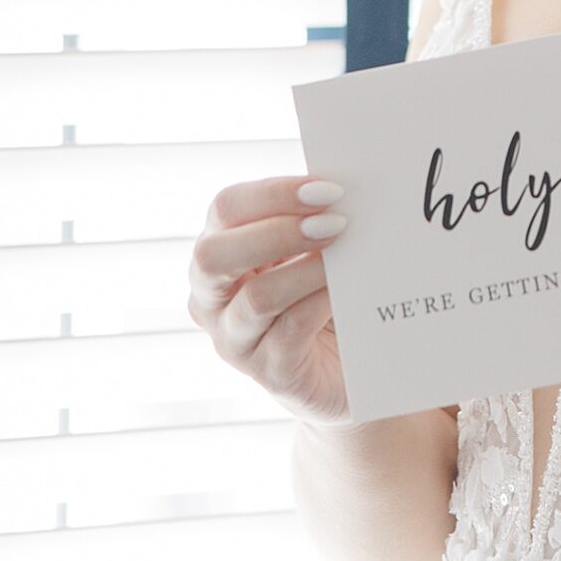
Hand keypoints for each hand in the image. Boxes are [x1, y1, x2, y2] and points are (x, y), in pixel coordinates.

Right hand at [186, 175, 350, 425]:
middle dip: (277, 231)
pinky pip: (291, 331)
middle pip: (214, 254)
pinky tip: (348, 290)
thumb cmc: (320, 299)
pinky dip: (321, 303)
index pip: (226, 209)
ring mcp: (234, 338)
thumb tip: (342, 189)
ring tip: (348, 253)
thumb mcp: (308, 254)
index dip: (273, 194)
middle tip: (336, 221)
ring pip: (257, 297)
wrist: (340, 372)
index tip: (327, 188)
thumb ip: (311, 220)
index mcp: (218, 251)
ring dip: (307, 269)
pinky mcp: (269, 371)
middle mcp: (211, 297)